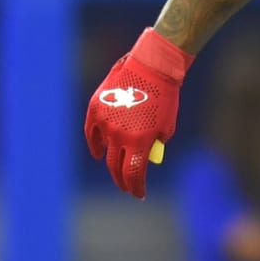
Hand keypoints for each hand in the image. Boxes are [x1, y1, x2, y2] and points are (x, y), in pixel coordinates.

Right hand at [85, 28, 191, 198]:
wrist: (152, 66)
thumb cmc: (165, 96)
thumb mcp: (167, 126)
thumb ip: (155, 144)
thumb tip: (144, 159)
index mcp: (140, 141)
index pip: (133, 174)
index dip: (136, 187)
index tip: (139, 194)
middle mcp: (120, 135)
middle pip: (117, 167)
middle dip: (123, 181)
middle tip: (128, 187)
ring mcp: (106, 122)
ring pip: (105, 151)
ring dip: (111, 163)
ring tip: (116, 171)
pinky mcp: (96, 109)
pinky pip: (92, 133)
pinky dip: (95, 145)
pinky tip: (99, 153)